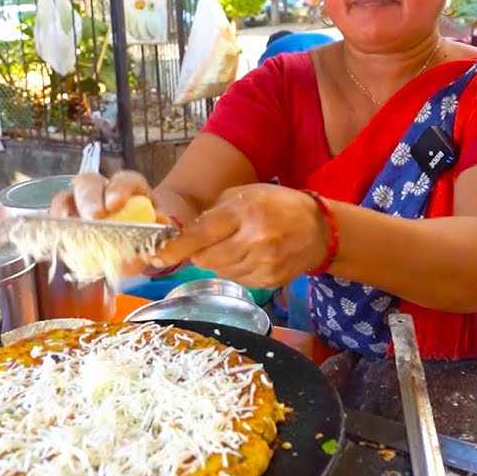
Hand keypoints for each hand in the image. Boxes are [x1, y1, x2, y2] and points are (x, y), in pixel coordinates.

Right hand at [49, 170, 165, 276]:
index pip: (125, 180)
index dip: (118, 188)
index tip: (116, 204)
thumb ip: (168, 233)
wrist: (146, 239)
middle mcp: (102, 190)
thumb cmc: (156, 231)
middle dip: (89, 198)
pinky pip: (57, 223)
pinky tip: (59, 243)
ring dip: (64, 213)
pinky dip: (56, 231)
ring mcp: (81, 205)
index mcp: (130, 188)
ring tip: (70, 230)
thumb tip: (163, 236)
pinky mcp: (70, 224)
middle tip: (94, 218)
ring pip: (65, 198)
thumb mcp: (169, 231)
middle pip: (88, 182)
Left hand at [152, 184, 329, 288]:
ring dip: (218, 262)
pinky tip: (249, 257)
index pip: (201, 235)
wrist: (319, 229)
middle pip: (206, 259)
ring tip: (236, 246)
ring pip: (220, 272)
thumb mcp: (246, 194)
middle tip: (207, 244)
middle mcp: (255, 239)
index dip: (176, 248)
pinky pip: (237, 280)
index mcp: (245, 212)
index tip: (157, 256)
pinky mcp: (270, 280)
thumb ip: (214, 212)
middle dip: (199, 254)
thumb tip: (183, 233)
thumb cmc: (278, 205)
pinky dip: (235, 271)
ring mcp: (264, 263)